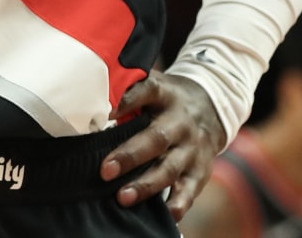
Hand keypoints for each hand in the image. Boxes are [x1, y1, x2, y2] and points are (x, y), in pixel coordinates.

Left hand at [100, 71, 226, 219]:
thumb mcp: (154, 89)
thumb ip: (128, 96)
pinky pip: (189, 190)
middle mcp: (180, 122)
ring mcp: (192, 148)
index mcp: (165, 96)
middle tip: (105, 170)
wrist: (211, 109)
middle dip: (130, 156)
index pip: (147, 92)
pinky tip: (165, 213)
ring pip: (169, 168)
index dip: (128, 101)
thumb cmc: (166, 103)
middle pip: (157, 138)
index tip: (107, 112)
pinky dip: (178, 203)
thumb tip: (90, 109)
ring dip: (146, 185)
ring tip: (123, 197)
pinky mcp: (199, 171)